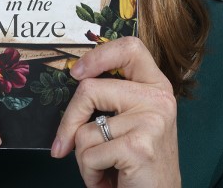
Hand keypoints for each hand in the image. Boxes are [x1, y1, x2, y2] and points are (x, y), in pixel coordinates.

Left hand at [51, 37, 179, 187]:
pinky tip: (109, 181)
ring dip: (83, 157)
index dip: (97, 55)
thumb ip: (113, 96)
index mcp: (156, 86)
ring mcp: (151, 121)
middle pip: (90, 88)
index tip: (76, 73)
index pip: (129, 47)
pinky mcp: (139, 147)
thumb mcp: (132, 121)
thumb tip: (73, 77)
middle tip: (63, 144)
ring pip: (85, 128)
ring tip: (104, 169)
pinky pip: (89, 154)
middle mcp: (158, 99)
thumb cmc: (137, 165)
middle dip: (69, 120)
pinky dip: (90, 174)